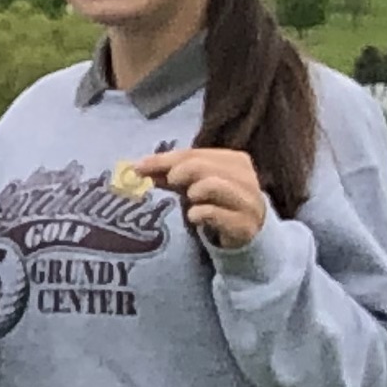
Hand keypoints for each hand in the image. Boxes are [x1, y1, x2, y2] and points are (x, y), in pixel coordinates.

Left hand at [134, 143, 270, 250]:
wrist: (245, 232)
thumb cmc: (216, 202)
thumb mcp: (193, 184)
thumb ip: (170, 174)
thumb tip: (139, 168)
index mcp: (235, 161)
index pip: (195, 154)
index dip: (164, 159)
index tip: (138, 167)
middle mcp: (246, 178)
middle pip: (203, 166)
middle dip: (179, 172)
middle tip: (170, 182)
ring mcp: (248, 201)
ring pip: (212, 185)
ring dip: (193, 192)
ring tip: (191, 200)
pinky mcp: (244, 224)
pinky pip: (213, 212)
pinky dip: (198, 213)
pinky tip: (195, 217)